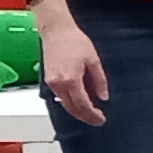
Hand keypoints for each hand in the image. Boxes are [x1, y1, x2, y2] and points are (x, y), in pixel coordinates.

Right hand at [31, 0, 107, 125]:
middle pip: (72, 108)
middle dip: (85, 116)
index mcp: (71, 80)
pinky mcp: (48, 79)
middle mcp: (58, 84)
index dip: (92, 114)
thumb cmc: (75, 41)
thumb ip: (99, 81)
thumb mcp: (93, 60)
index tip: (101, 119)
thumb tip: (104, 97)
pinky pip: (59, 97)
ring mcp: (51, 82)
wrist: (56, 31)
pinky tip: (79, 103)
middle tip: (97, 121)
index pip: (83, 105)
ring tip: (90, 114)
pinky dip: (69, 103)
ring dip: (77, 111)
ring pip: (64, 104)